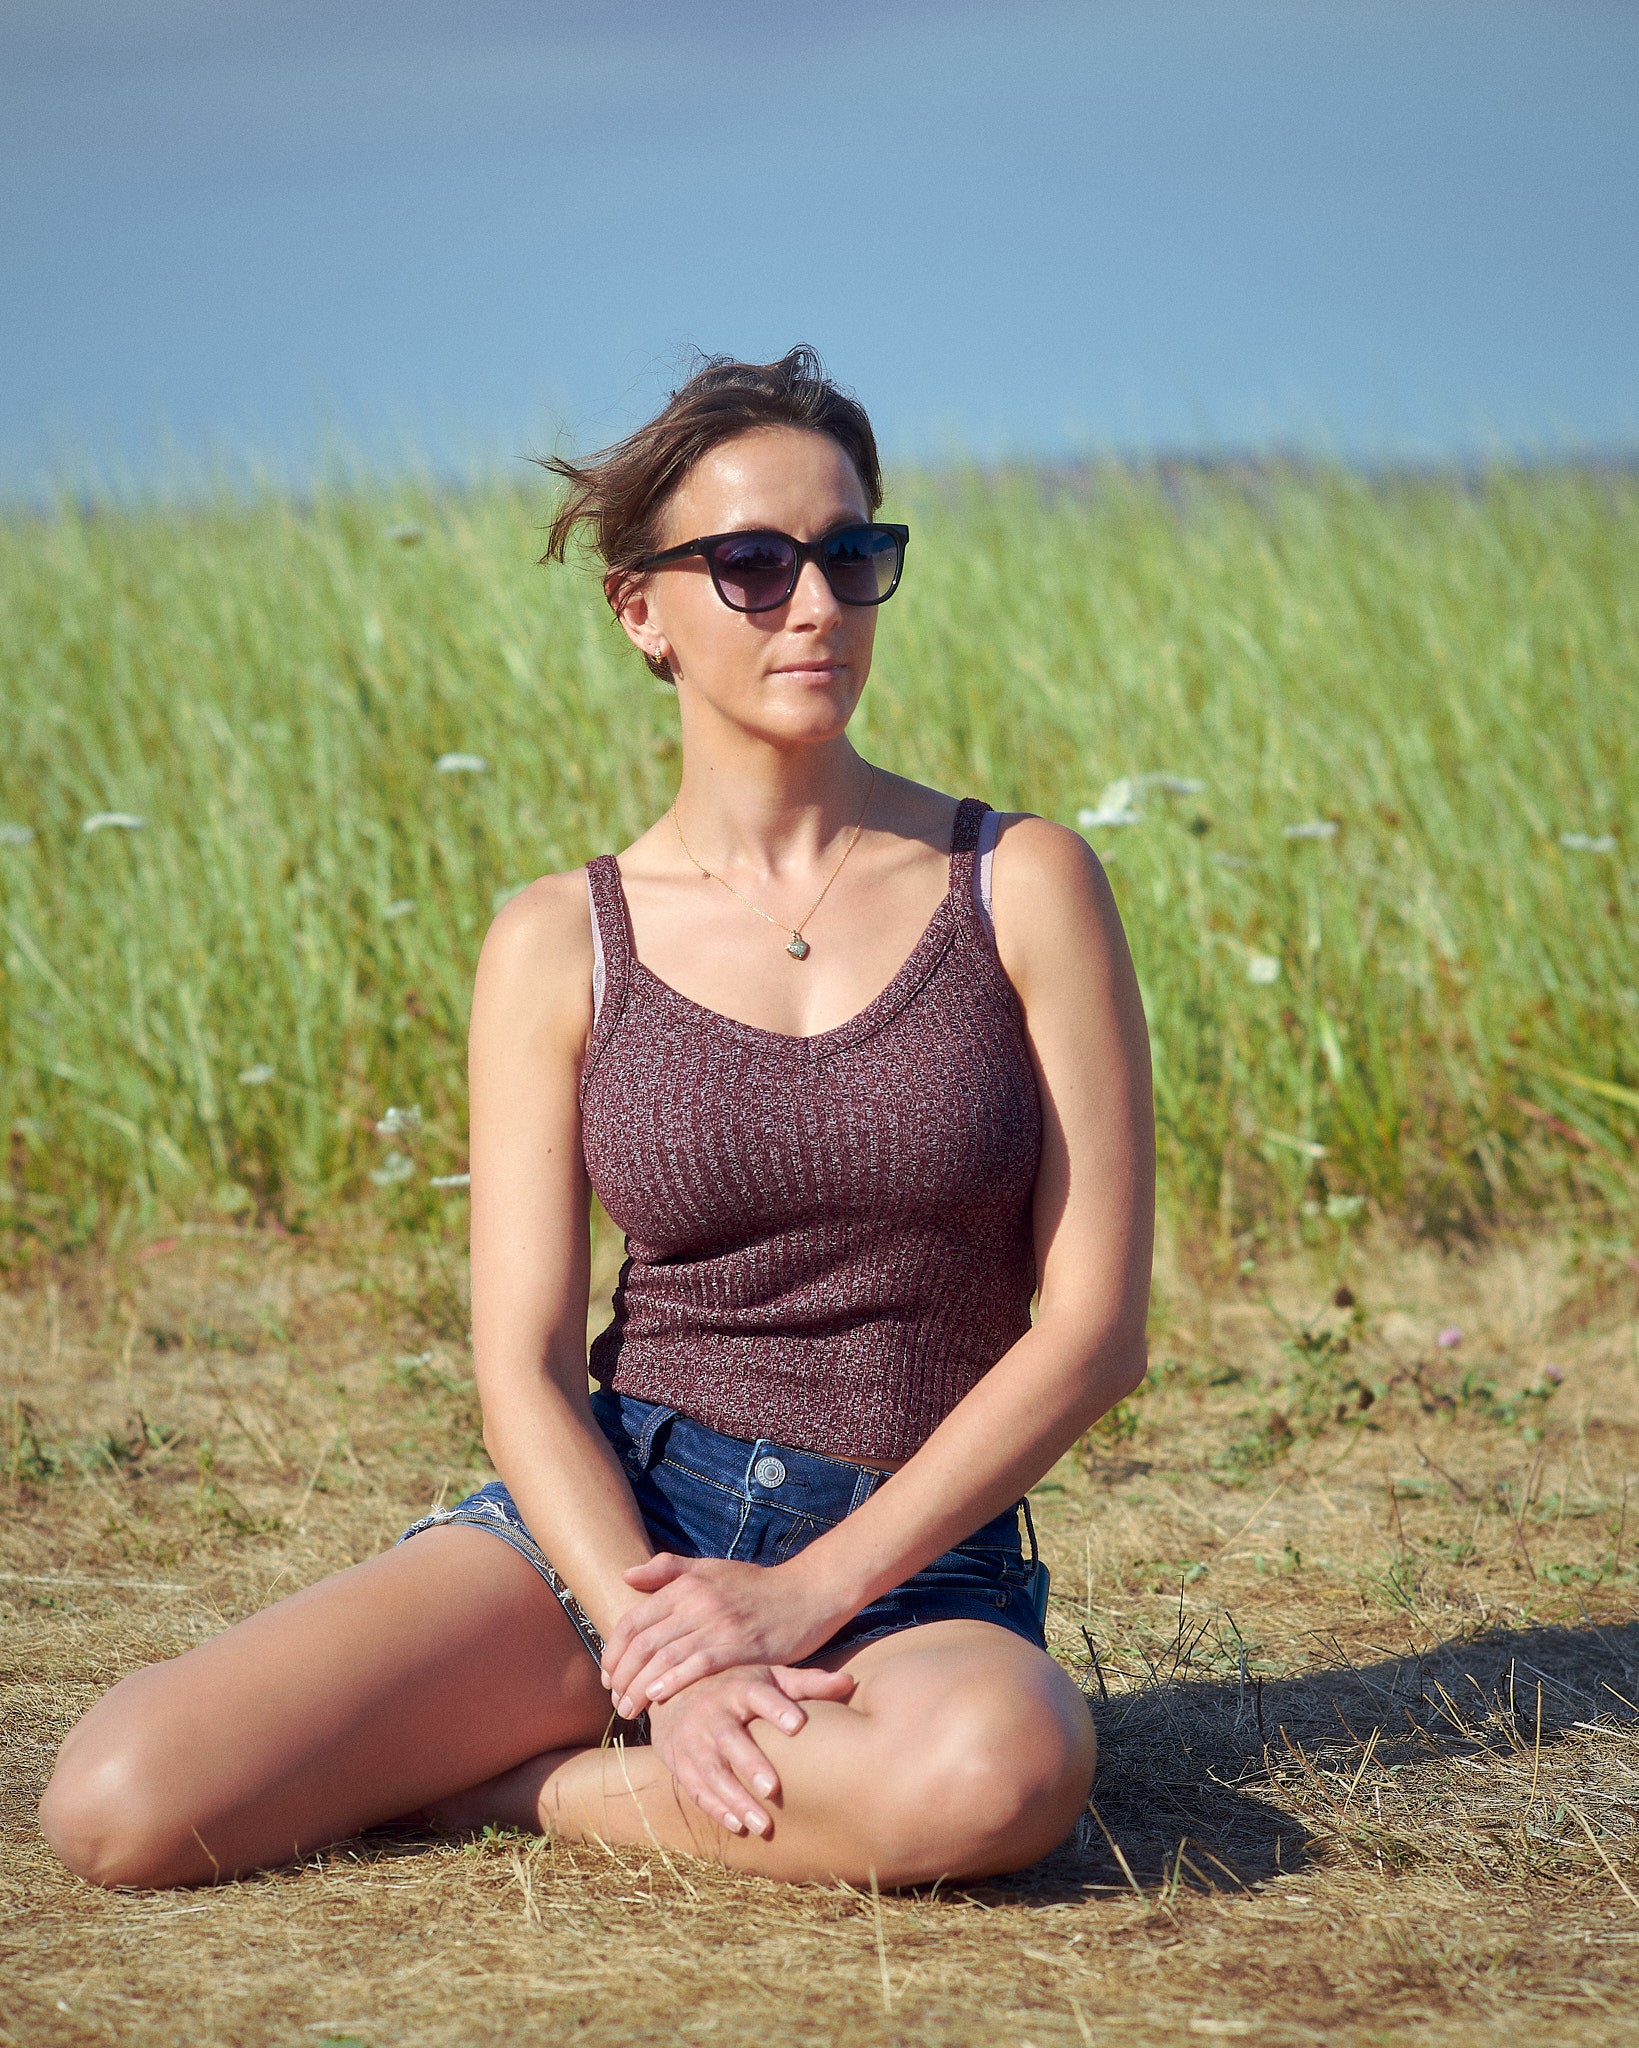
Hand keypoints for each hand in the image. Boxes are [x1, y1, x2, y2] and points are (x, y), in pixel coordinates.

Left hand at [601, 1553, 840, 1719]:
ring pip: (665, 1657)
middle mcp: (697, 1600)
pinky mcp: (741, 1643)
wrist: (807, 1592)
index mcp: (686, 1584)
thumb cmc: (757, 1586)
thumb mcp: (711, 1569)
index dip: (614, 1652)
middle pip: (643, 1642)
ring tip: (628, 1710)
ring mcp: (719, 1622)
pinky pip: (699, 1664)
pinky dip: (674, 1681)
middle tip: (615, 1702)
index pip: (634, 1620)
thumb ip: (669, 1570)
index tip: (608, 1677)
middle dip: (622, 1676)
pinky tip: (658, 1698)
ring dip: (640, 1687)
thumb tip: (626, 1575)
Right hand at [645, 1662, 854, 1837]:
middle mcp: (714, 1712)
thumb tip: (850, 1681)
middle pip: (730, 1739)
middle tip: (772, 1788)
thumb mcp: (769, 1678)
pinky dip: (715, 1809)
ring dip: (735, 1799)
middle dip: (750, 1763)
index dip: (776, 1708)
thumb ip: (808, 1684)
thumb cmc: (738, 1689)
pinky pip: (696, 1788)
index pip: (759, 1696)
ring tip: (763, 1826)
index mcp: (740, 1688)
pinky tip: (738, 1827)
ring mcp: (694, 1740)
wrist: (675, 1695)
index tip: (797, 1725)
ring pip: (712, 1772)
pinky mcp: (680, 1763)